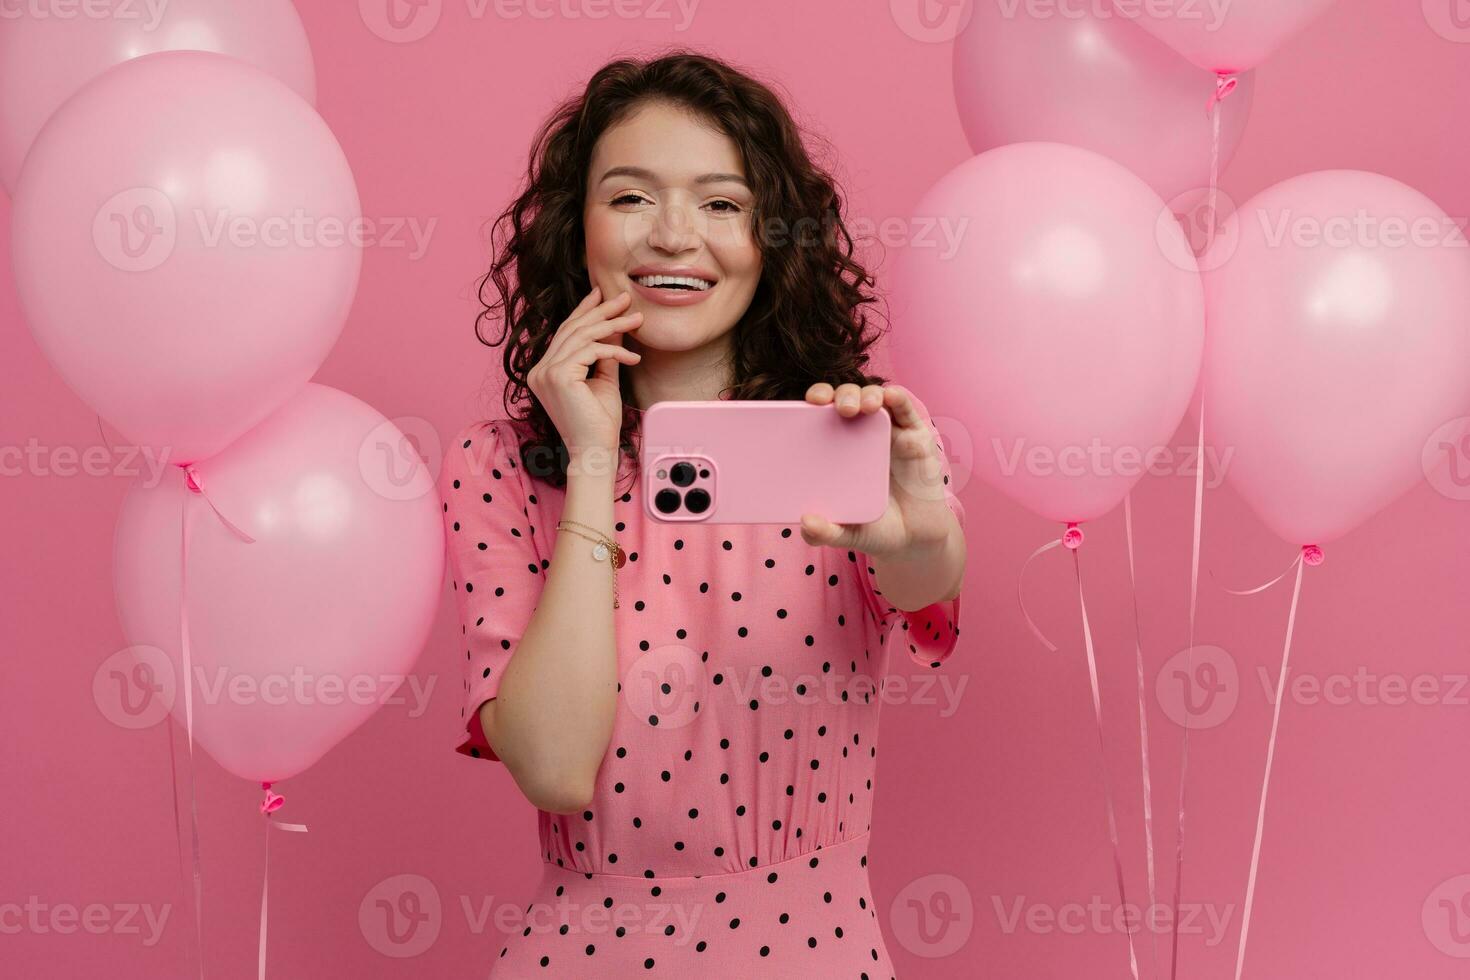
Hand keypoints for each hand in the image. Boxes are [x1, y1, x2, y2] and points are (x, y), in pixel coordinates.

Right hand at [527, 286, 642, 458]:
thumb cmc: (599, 422)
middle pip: (573, 329)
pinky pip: (591, 351)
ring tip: (637, 320)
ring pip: (583, 336)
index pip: (565, 333)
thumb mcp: (603, 380)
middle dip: (601, 311)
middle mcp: (539, 370)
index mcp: (544, 371)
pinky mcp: (559, 376)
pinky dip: (615, 350)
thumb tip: (615, 326)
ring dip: (613, 325)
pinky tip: (633, 357)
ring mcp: (545, 373)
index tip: (601, 294)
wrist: (595, 451)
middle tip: (626, 298)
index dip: (583, 311)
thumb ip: (605, 353)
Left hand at [798, 382, 956, 560]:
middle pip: (847, 399)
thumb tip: (805, 524)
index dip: (812, 403)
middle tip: (829, 406)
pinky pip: (906, 410)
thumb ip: (825, 532)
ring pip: (875, 398)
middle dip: (836, 394)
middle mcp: (863, 435)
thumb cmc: (877, 529)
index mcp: (839, 450)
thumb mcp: (847, 533)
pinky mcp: (915, 437)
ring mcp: (890, 433)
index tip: (801, 405)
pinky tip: (889, 397)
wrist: (916, 540)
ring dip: (865, 394)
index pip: (822, 415)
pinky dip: (897, 397)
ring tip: (858, 407)